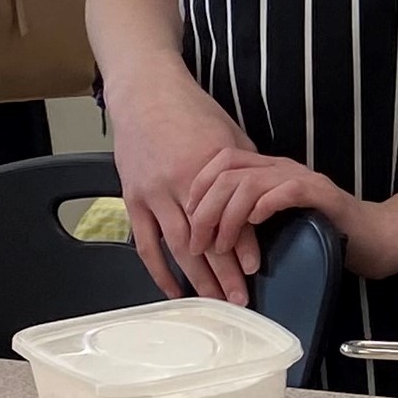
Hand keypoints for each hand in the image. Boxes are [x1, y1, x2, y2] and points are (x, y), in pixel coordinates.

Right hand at [110, 67, 256, 303]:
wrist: (148, 94)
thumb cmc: (195, 111)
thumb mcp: (230, 136)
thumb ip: (244, 171)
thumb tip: (263, 202)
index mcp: (210, 168)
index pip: (230, 217)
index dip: (243, 247)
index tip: (256, 271)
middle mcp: (180, 185)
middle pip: (204, 240)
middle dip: (222, 274)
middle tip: (238, 301)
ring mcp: (153, 194)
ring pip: (176, 247)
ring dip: (195, 279)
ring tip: (212, 303)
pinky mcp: (133, 199)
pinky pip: (146, 243)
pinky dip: (158, 271)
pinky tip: (173, 291)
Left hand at [185, 150, 397, 280]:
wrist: (372, 238)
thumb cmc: (322, 233)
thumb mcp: (276, 223)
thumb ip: (247, 216)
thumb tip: (205, 230)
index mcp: (270, 170)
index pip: (222, 160)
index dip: (198, 186)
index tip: (186, 219)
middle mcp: (283, 167)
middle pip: (230, 171)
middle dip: (205, 208)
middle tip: (198, 242)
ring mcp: (304, 178)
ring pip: (252, 181)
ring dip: (229, 214)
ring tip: (222, 244)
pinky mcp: (323, 194)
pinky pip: (288, 190)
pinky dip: (266, 203)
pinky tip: (256, 221)